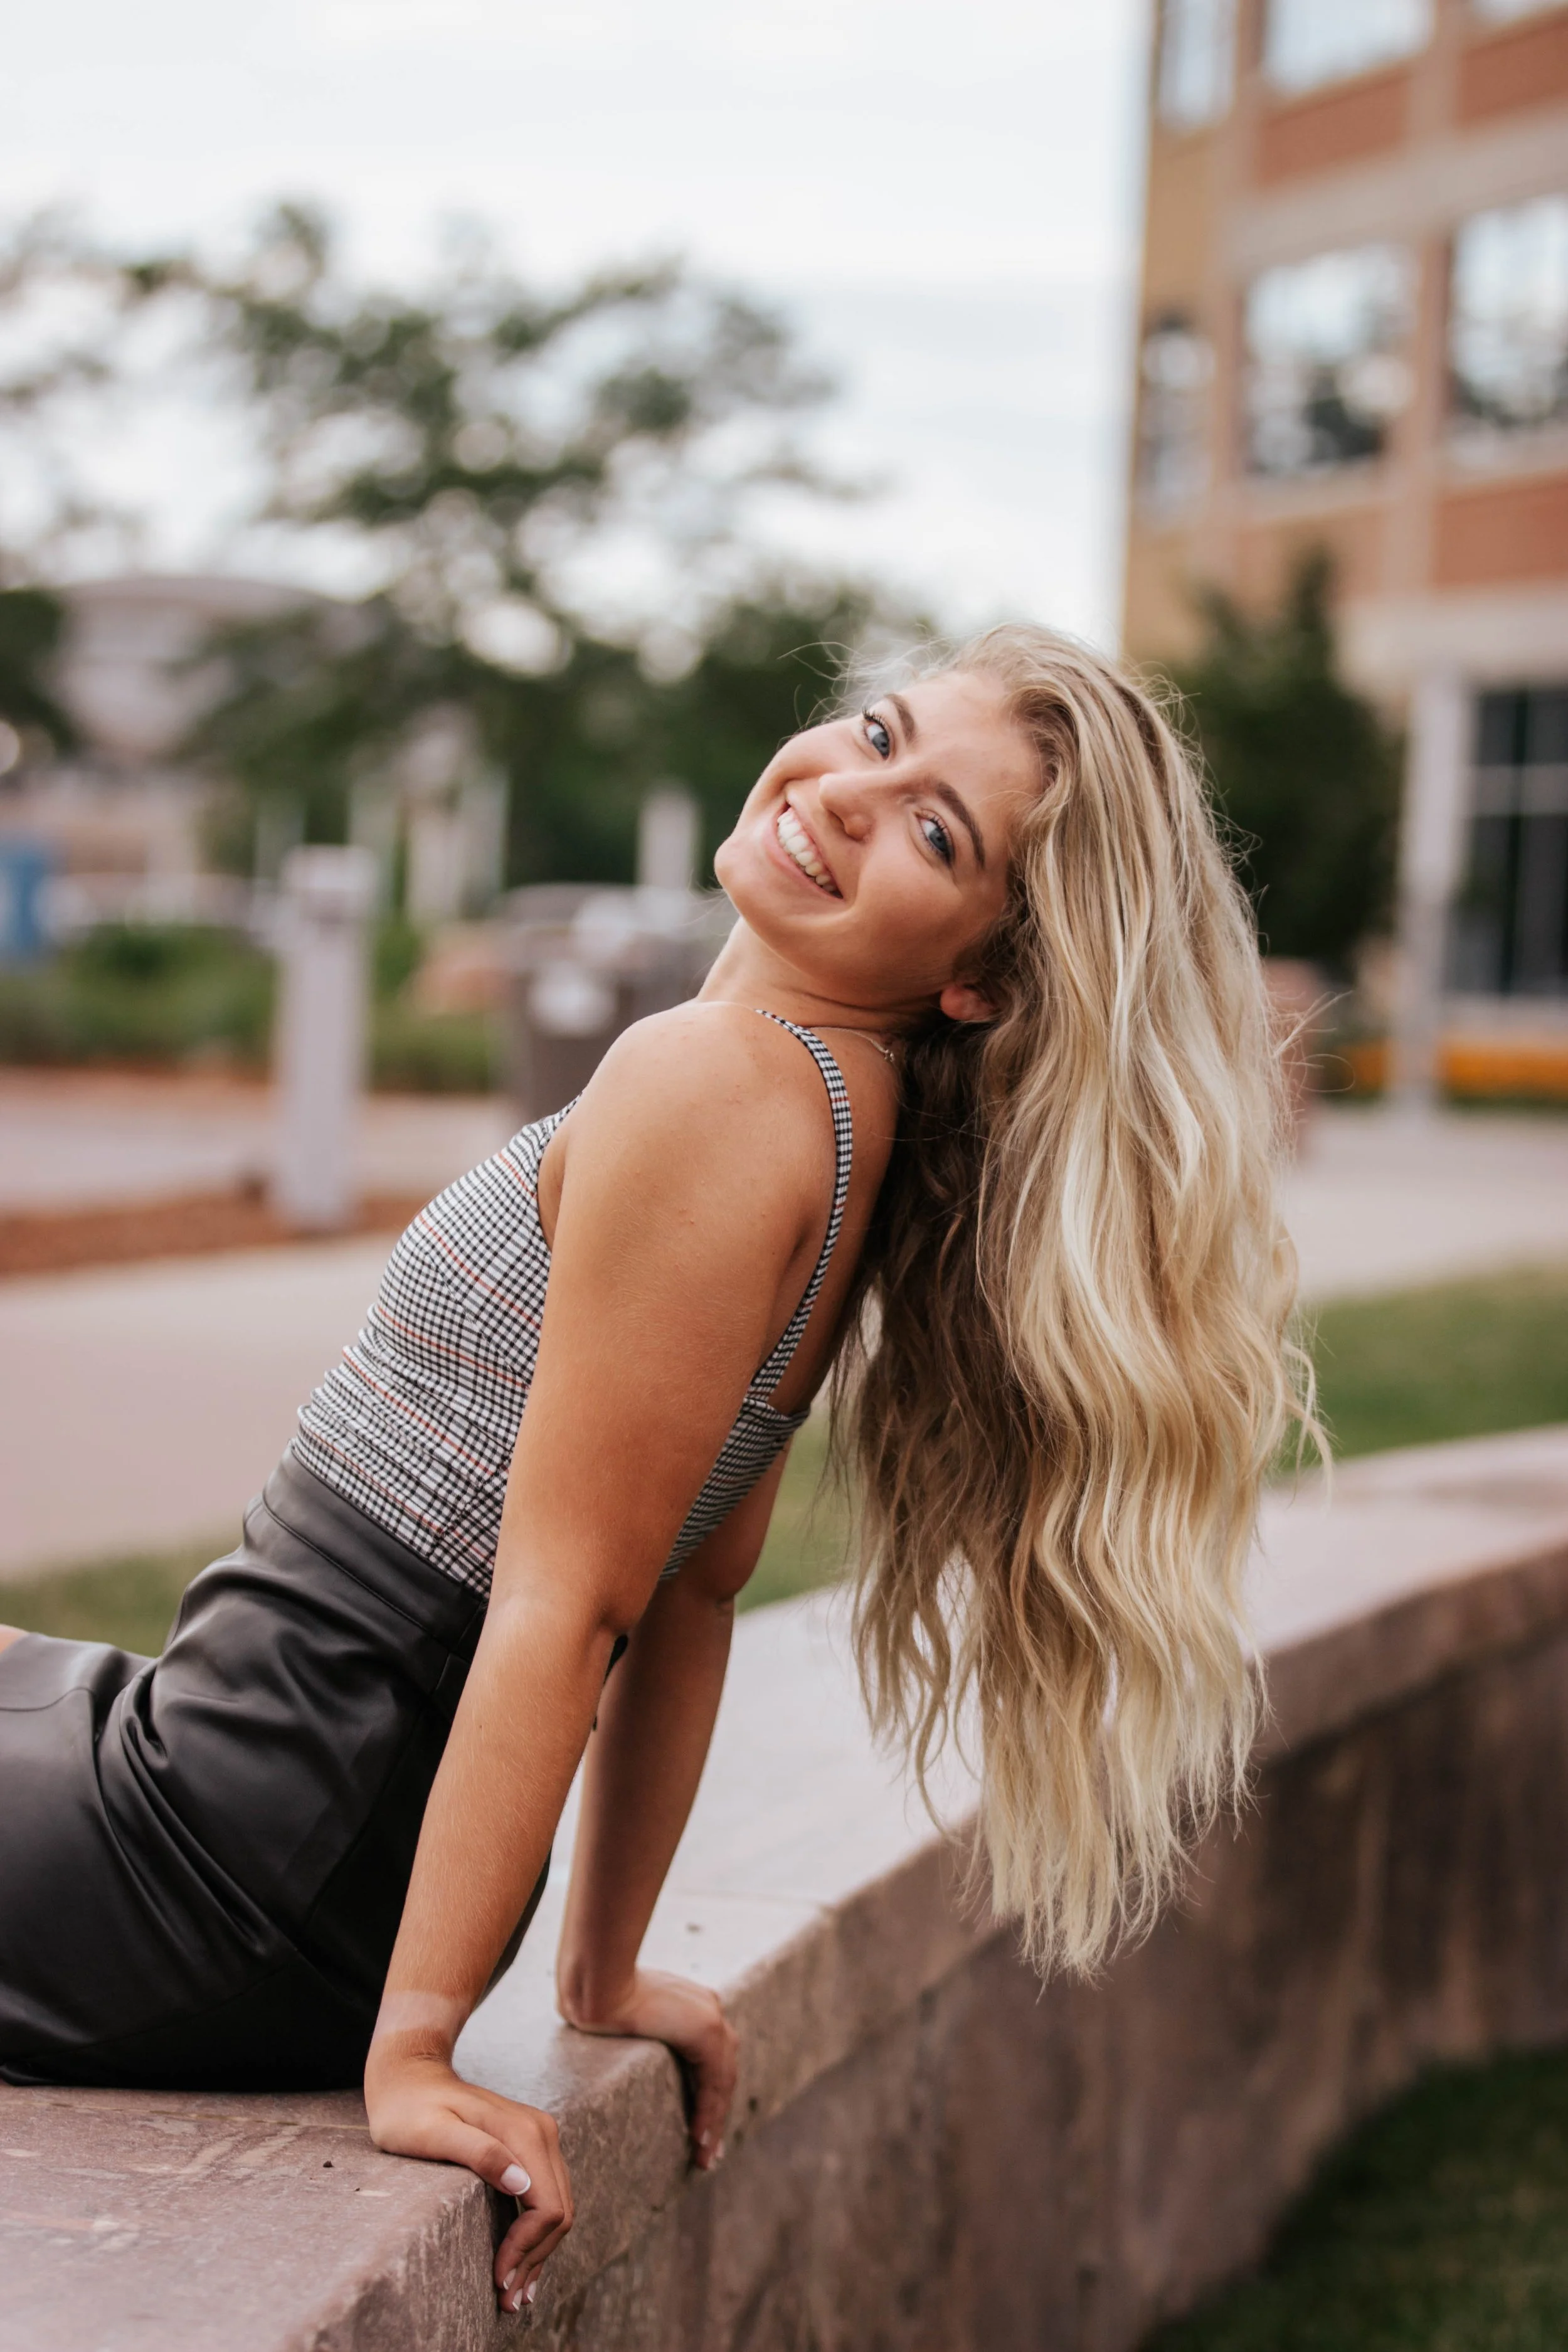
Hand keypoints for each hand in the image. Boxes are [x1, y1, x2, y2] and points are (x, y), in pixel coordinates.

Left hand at [364, 2038, 573, 2313]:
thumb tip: (520, 2183)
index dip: (527, 2248)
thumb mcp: (433, 2131)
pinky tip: (523, 2260)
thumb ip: (479, 2153)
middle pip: (559, 2211)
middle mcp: (541, 2133)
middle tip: (508, 2301)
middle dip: (536, 2259)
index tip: (498, 2278)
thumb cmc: (411, 2108)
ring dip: (539, 2252)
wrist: (411, 2075)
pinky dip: (537, 2233)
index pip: (546, 2206)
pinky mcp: (530, 2146)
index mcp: (524, 2133)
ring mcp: (539, 2138)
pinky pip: (546, 2196)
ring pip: (557, 2207)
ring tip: (516, 2292)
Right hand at [561, 1967, 737, 2170]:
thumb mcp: (627, 2015)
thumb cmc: (599, 1998)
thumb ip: (642, 2027)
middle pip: (722, 2072)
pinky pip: (714, 2082)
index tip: (701, 2127)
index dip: (709, 2095)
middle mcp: (709, 2009)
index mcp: (694, 2004)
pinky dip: (710, 2113)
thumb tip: (623, 2038)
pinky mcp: (706, 2030)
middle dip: (716, 2114)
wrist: (598, 1985)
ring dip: (714, 2122)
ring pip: (722, 2081)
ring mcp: (711, 2017)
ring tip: (704, 2156)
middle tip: (708, 2151)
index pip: (711, 2058)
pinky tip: (700, 2138)